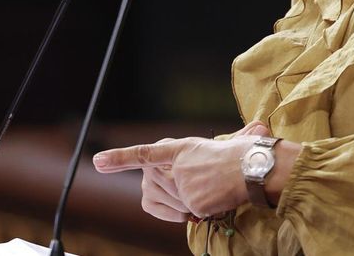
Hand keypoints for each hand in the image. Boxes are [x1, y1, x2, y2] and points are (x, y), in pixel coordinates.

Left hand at [93, 121, 270, 220]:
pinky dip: (201, 212)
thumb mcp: (216, 147)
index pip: (143, 154)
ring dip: (185, 203)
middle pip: (156, 186)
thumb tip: (223, 139)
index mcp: (180, 147)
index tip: (98, 161)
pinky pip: (188, 215)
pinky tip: (214, 200)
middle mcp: (176, 165)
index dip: (119, 158)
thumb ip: (198, 155)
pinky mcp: (191, 202)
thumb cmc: (243, 155)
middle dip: (171, 192)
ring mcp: (182, 185)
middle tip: (198, 183)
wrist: (256, 167)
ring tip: (209, 189)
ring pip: (171, 203)